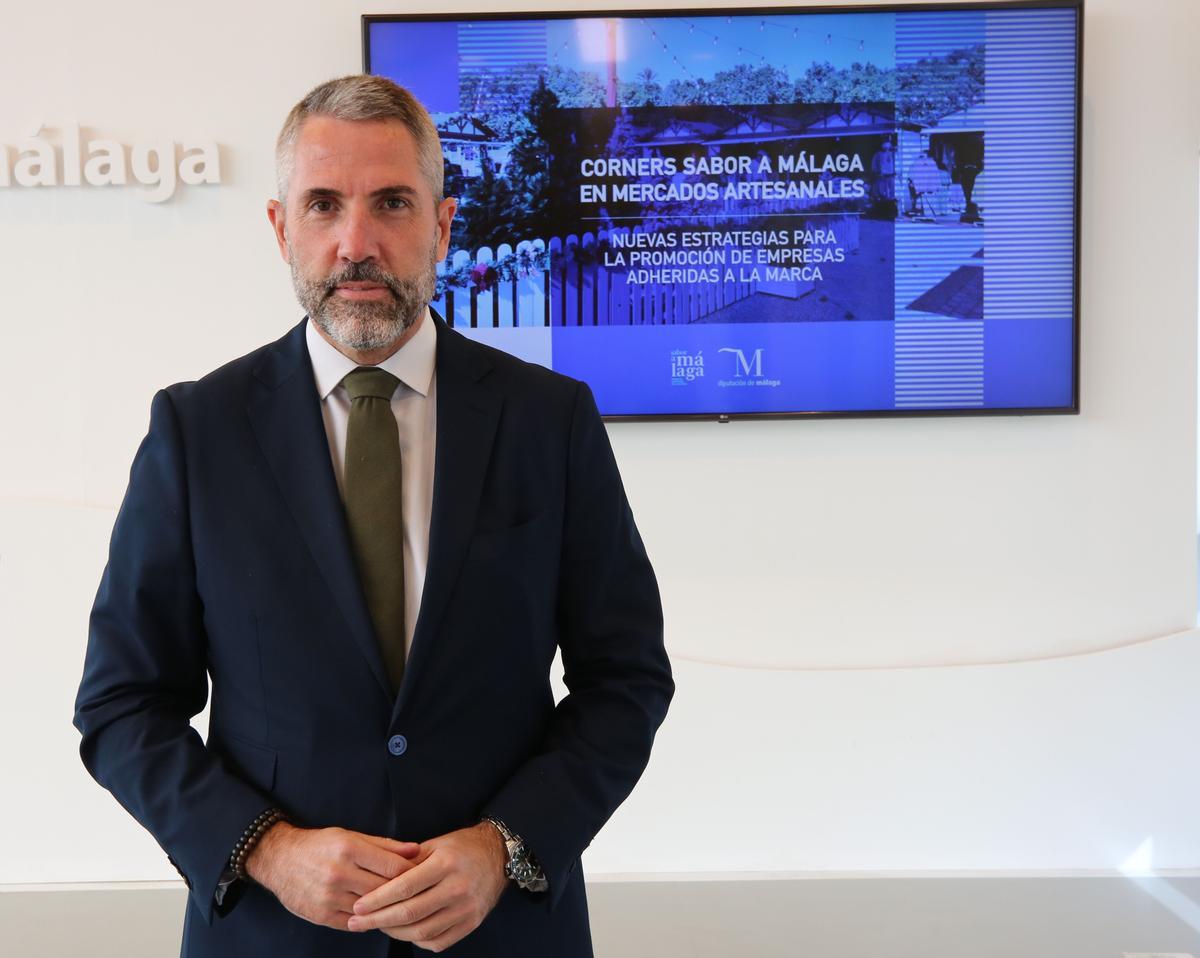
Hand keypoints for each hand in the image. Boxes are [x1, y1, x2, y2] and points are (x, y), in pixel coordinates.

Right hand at [245, 822, 420, 930]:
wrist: (279, 860)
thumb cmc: (320, 845)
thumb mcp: (351, 836)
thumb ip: (385, 845)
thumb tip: (416, 850)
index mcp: (349, 849)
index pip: (392, 866)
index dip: (412, 873)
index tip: (425, 876)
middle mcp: (338, 873)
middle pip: (383, 890)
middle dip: (404, 893)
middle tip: (421, 895)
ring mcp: (328, 897)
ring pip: (370, 909)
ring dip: (387, 910)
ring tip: (403, 907)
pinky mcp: (320, 916)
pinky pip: (353, 923)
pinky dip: (367, 920)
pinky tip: (377, 915)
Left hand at [347, 821, 507, 950]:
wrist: (499, 856)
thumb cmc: (462, 847)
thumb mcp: (436, 844)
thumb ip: (408, 862)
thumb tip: (376, 880)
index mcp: (446, 864)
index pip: (404, 887)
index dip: (378, 900)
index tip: (358, 906)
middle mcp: (458, 888)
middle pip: (410, 912)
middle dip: (378, 920)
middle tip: (357, 922)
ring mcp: (466, 908)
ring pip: (422, 931)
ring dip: (395, 932)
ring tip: (378, 926)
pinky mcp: (471, 923)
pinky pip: (438, 941)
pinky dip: (417, 940)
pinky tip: (405, 932)